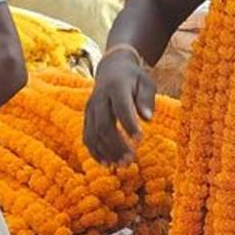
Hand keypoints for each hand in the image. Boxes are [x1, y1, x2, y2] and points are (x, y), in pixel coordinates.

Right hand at [83, 49, 155, 164]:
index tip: (140, 140)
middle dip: (116, 145)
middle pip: (104, 125)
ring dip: (107, 152)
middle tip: (130, 160)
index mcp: (116, 87)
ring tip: (122, 165)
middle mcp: (99, 98)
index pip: (121, 107)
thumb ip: (147, 98)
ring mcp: (90, 108)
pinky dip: (95, 152)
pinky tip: (107, 163)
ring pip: (93, 134)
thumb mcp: (146, 82)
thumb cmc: (135, 78)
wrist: (112, 68)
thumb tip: (148, 119)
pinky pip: (87, 137)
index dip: (129, 124)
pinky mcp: (86, 117)